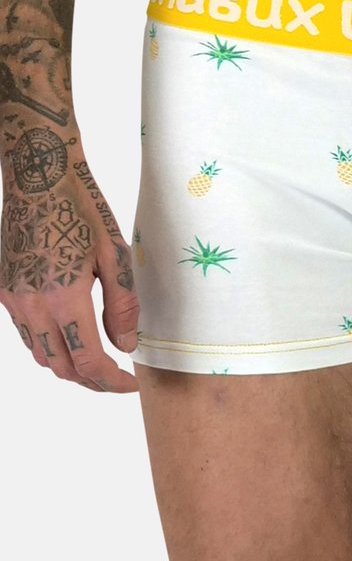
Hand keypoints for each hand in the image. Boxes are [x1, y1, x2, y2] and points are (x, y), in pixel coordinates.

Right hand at [0, 145, 139, 391]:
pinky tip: (69, 331)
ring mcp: (13, 299)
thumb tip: (125, 345)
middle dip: (90, 379)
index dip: (111, 381)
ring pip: (39, 354)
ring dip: (67, 364)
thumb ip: (121, 305)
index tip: (129, 383)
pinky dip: (47, 343)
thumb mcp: (113, 253)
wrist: (38, 177)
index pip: (88, 362)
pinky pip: (25, 332)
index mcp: (64, 298)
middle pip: (61, 367)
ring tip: (96, 357)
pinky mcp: (3, 289)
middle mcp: (32, 306)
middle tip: (116, 375)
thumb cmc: (81, 209)